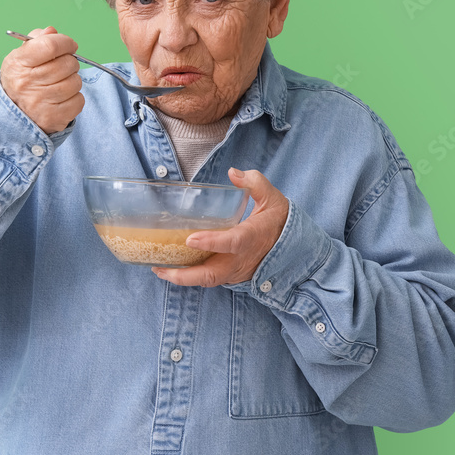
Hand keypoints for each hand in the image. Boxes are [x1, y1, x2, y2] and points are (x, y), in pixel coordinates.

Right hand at [0, 26, 84, 134]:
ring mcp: (40, 102)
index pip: (50, 46)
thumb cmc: (22, 79)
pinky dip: (75, 98)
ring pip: (75, 82)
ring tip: (61, 82)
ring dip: (73, 80)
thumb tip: (52, 31)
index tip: (69, 45)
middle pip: (66, 64)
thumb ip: (38, 40)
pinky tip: (63, 97)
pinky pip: (79, 101)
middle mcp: (27, 83)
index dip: (65, 42)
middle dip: (70, 61)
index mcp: (18, 63)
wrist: (13, 113)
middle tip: (64, 66)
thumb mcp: (22, 56)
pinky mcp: (53, 118)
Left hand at [152, 168, 289, 286]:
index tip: (190, 239)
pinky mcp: (232, 275)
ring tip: (158, 269)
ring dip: (183, 278)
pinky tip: (173, 268)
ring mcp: (236, 271)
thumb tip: (233, 173)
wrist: (295, 250)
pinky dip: (191, 276)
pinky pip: (209, 279)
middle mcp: (242, 259)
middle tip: (159, 268)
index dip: (211, 242)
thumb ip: (255, 183)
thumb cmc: (280, 223)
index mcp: (252, 237)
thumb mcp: (274, 198)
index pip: (231, 243)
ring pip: (208, 280)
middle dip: (184, 275)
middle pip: (211, 275)